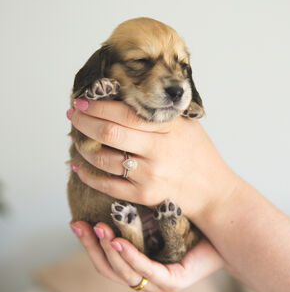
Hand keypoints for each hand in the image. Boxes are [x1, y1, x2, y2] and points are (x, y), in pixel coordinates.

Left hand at [69, 98, 237, 221]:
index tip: (81, 100)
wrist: (213, 192)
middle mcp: (159, 151)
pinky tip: (78, 166)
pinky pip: (107, 185)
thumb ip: (160, 112)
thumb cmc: (199, 155)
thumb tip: (123, 96)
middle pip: (109, 133)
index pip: (124, 112)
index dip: (97, 105)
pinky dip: (88, 175)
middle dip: (83, 122)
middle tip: (73, 115)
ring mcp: (151, 175)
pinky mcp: (145, 196)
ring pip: (103, 159)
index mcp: (169, 128)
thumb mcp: (186, 125)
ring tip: (76, 138)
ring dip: (83, 147)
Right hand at [70, 221, 223, 291]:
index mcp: (139, 265)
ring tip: (97, 228)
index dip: (87, 243)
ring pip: (123, 272)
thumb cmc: (192, 223)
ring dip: (107, 251)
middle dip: (90, 247)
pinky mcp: (173, 282)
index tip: (74, 222)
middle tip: (78, 225)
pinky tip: (118, 240)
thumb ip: (134, 210)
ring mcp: (159, 284)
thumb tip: (111, 181)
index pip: (105, 260)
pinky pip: (147, 271)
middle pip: (107, 269)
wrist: (227, 233)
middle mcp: (146, 278)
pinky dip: (129, 256)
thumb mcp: (156, 216)